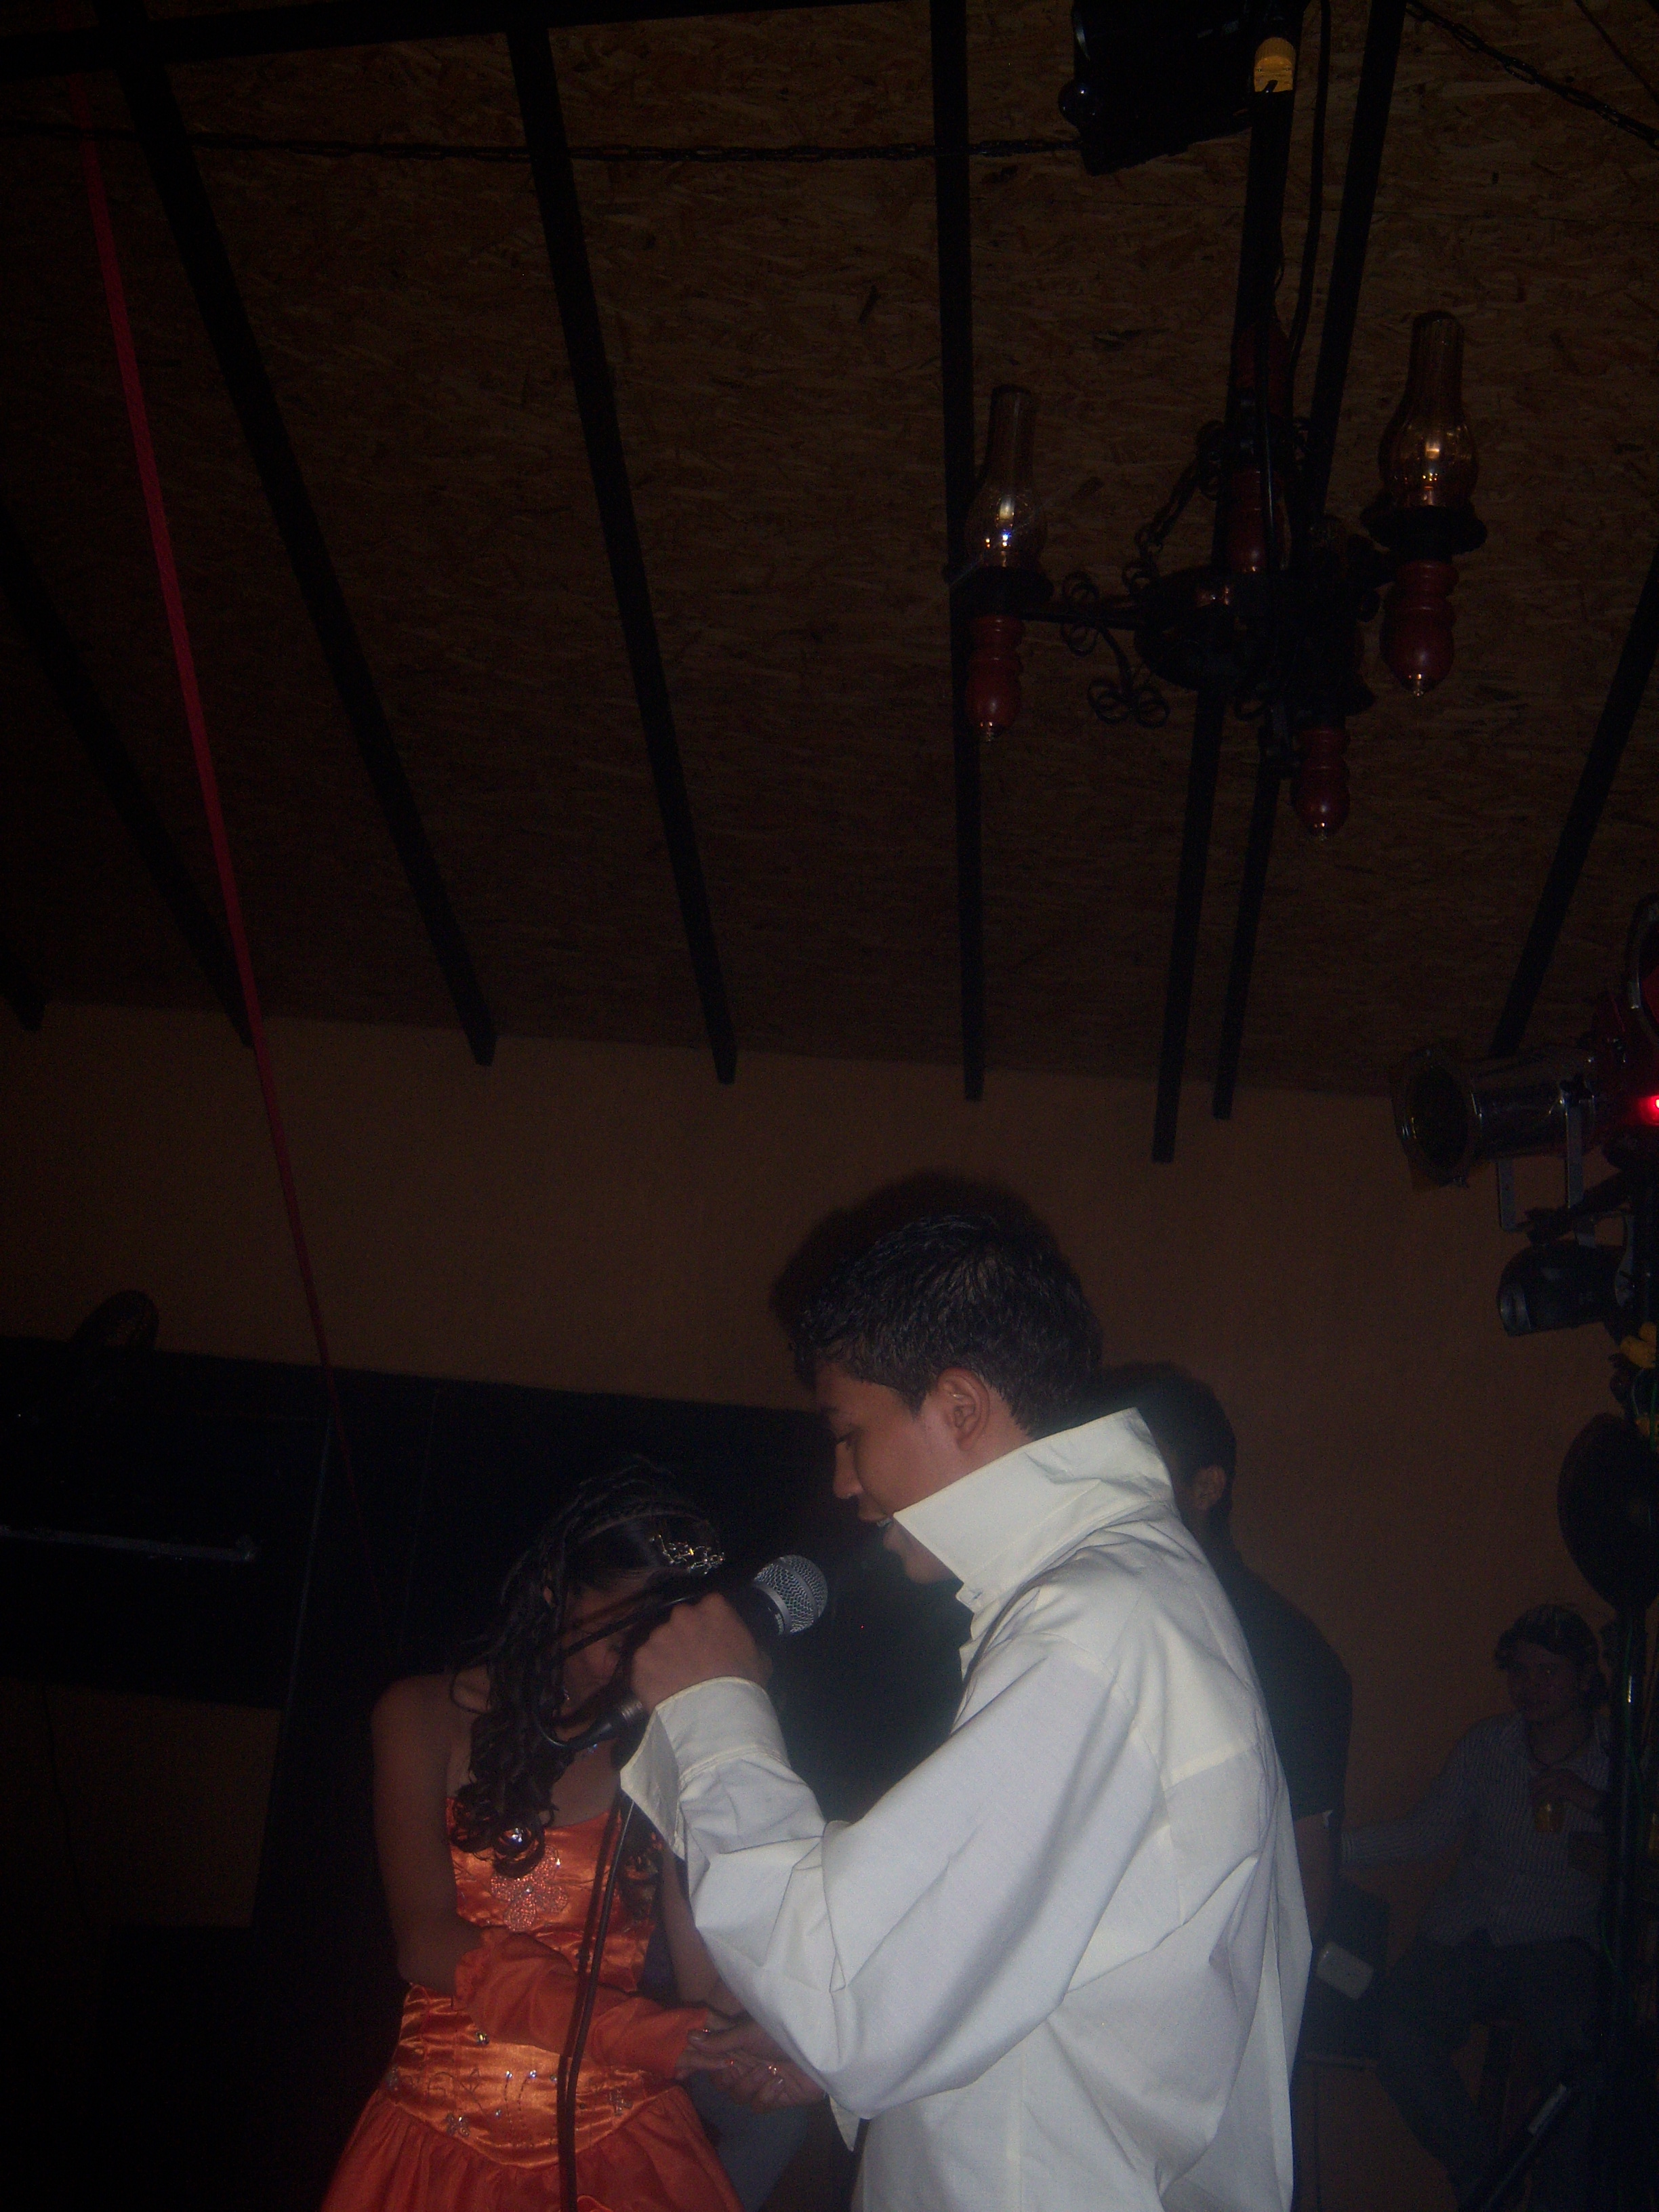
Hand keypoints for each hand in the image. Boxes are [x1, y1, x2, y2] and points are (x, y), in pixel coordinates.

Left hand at [631, 1594, 766, 1710]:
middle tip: (692, 1661)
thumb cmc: (741, 1685)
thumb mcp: (759, 1658)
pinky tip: (663, 1690)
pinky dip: (650, 1675)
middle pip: (680, 1621)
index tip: (710, 1641)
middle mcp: (683, 1614)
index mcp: (714, 1607)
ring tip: (676, 1679)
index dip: (709, 1626)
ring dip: (666, 1656)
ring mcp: (659, 1635)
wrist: (714, 1714)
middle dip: (684, 1637)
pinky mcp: (641, 1658)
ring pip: (660, 1642)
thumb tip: (741, 1648)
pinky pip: (644, 1664)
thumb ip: (745, 1643)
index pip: (709, 1607)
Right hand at [677, 2018, 823, 2109]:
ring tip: (768, 2069)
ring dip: (750, 2084)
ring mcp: (759, 2081)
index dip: (697, 2063)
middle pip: (720, 2080)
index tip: (681, 2069)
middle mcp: (746, 2063)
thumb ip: (721, 2040)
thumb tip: (690, 2037)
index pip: (710, 2056)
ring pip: (737, 2096)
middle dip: (726, 2075)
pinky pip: (757, 2106)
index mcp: (738, 2045)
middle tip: (735, 2065)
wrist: (823, 2052)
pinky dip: (766, 2095)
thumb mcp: (752, 2032)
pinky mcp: (774, 2098)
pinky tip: (779, 2083)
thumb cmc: (787, 2032)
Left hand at [1529, 1767, 1602, 1814]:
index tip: (1531, 1793)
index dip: (1535, 1784)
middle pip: (1540, 1781)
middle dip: (1533, 1791)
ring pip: (1543, 1790)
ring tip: (1534, 1807)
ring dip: (1536, 1799)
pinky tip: (1540, 1809)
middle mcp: (1560, 1773)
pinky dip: (1542, 1803)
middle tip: (1531, 1801)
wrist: (1596, 1801)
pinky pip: (1548, 1796)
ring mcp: (1562, 1780)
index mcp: (1562, 1771)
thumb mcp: (1569, 1788)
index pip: (1543, 1775)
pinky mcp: (1563, 1789)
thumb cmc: (1584, 1797)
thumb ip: (1559, 1787)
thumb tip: (1546, 1793)